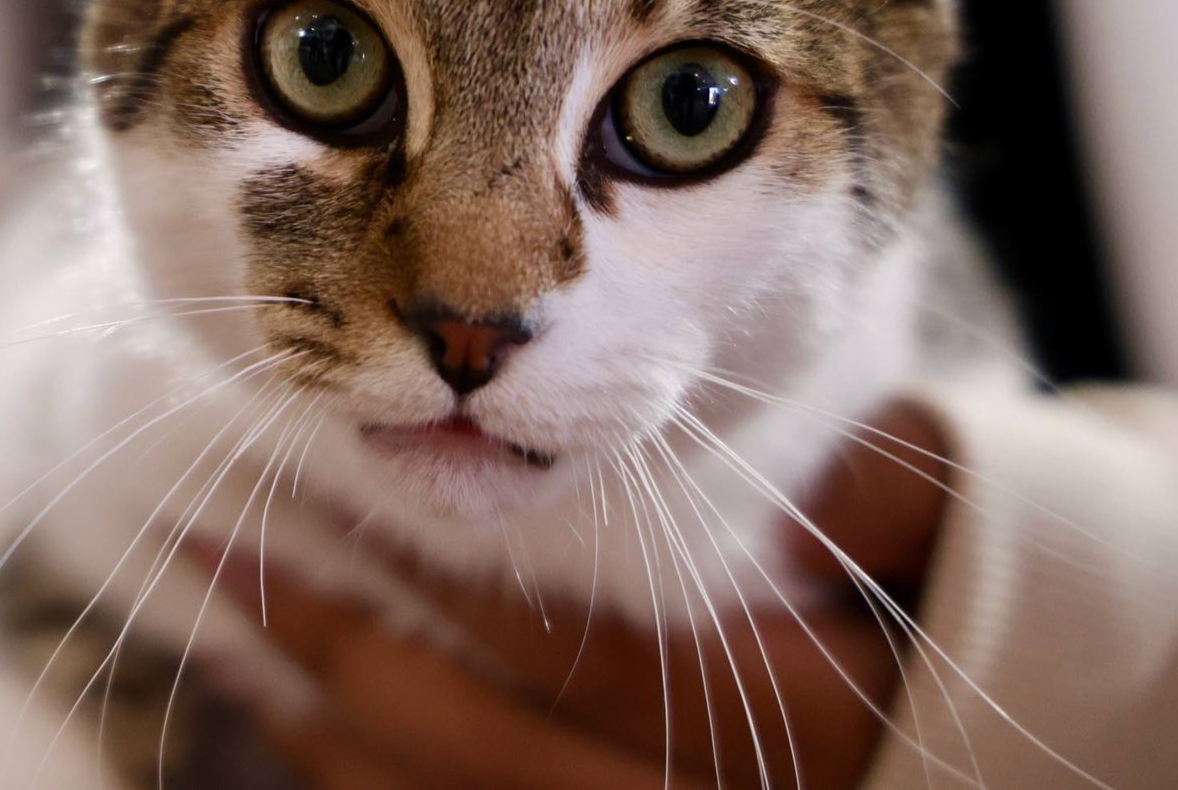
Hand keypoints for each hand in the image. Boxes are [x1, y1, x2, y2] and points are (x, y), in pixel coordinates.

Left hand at [242, 405, 951, 789]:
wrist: (1023, 739)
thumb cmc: (959, 620)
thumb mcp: (954, 544)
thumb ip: (885, 500)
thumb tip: (792, 490)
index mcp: (782, 731)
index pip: (577, 657)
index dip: (444, 579)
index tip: (326, 485)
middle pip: (478, 754)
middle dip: (331, 648)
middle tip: (215, 545)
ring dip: (322, 732)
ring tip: (227, 638)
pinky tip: (296, 729)